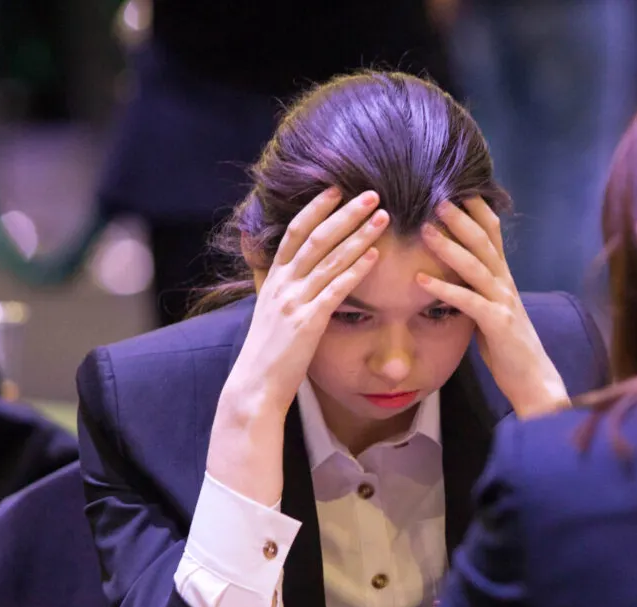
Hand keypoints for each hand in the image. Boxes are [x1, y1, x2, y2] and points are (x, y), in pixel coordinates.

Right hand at [207, 188, 388, 502]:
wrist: (255, 388)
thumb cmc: (267, 353)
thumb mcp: (268, 312)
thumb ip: (275, 285)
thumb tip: (277, 265)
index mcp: (273, 280)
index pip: (294, 232)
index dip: (316, 208)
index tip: (337, 189)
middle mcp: (282, 285)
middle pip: (315, 238)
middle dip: (345, 213)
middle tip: (371, 193)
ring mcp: (294, 302)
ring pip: (329, 258)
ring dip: (358, 234)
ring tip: (382, 215)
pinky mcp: (308, 323)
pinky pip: (336, 290)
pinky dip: (356, 270)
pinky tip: (376, 255)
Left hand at [417, 198, 569, 418]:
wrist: (533, 379)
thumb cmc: (508, 347)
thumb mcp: (490, 310)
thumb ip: (476, 289)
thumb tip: (453, 274)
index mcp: (503, 277)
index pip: (492, 233)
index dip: (477, 209)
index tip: (456, 186)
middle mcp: (505, 283)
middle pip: (483, 242)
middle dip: (460, 217)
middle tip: (436, 196)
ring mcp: (503, 302)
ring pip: (476, 266)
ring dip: (449, 246)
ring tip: (425, 230)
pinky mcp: (498, 324)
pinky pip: (468, 302)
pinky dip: (444, 289)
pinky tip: (421, 279)